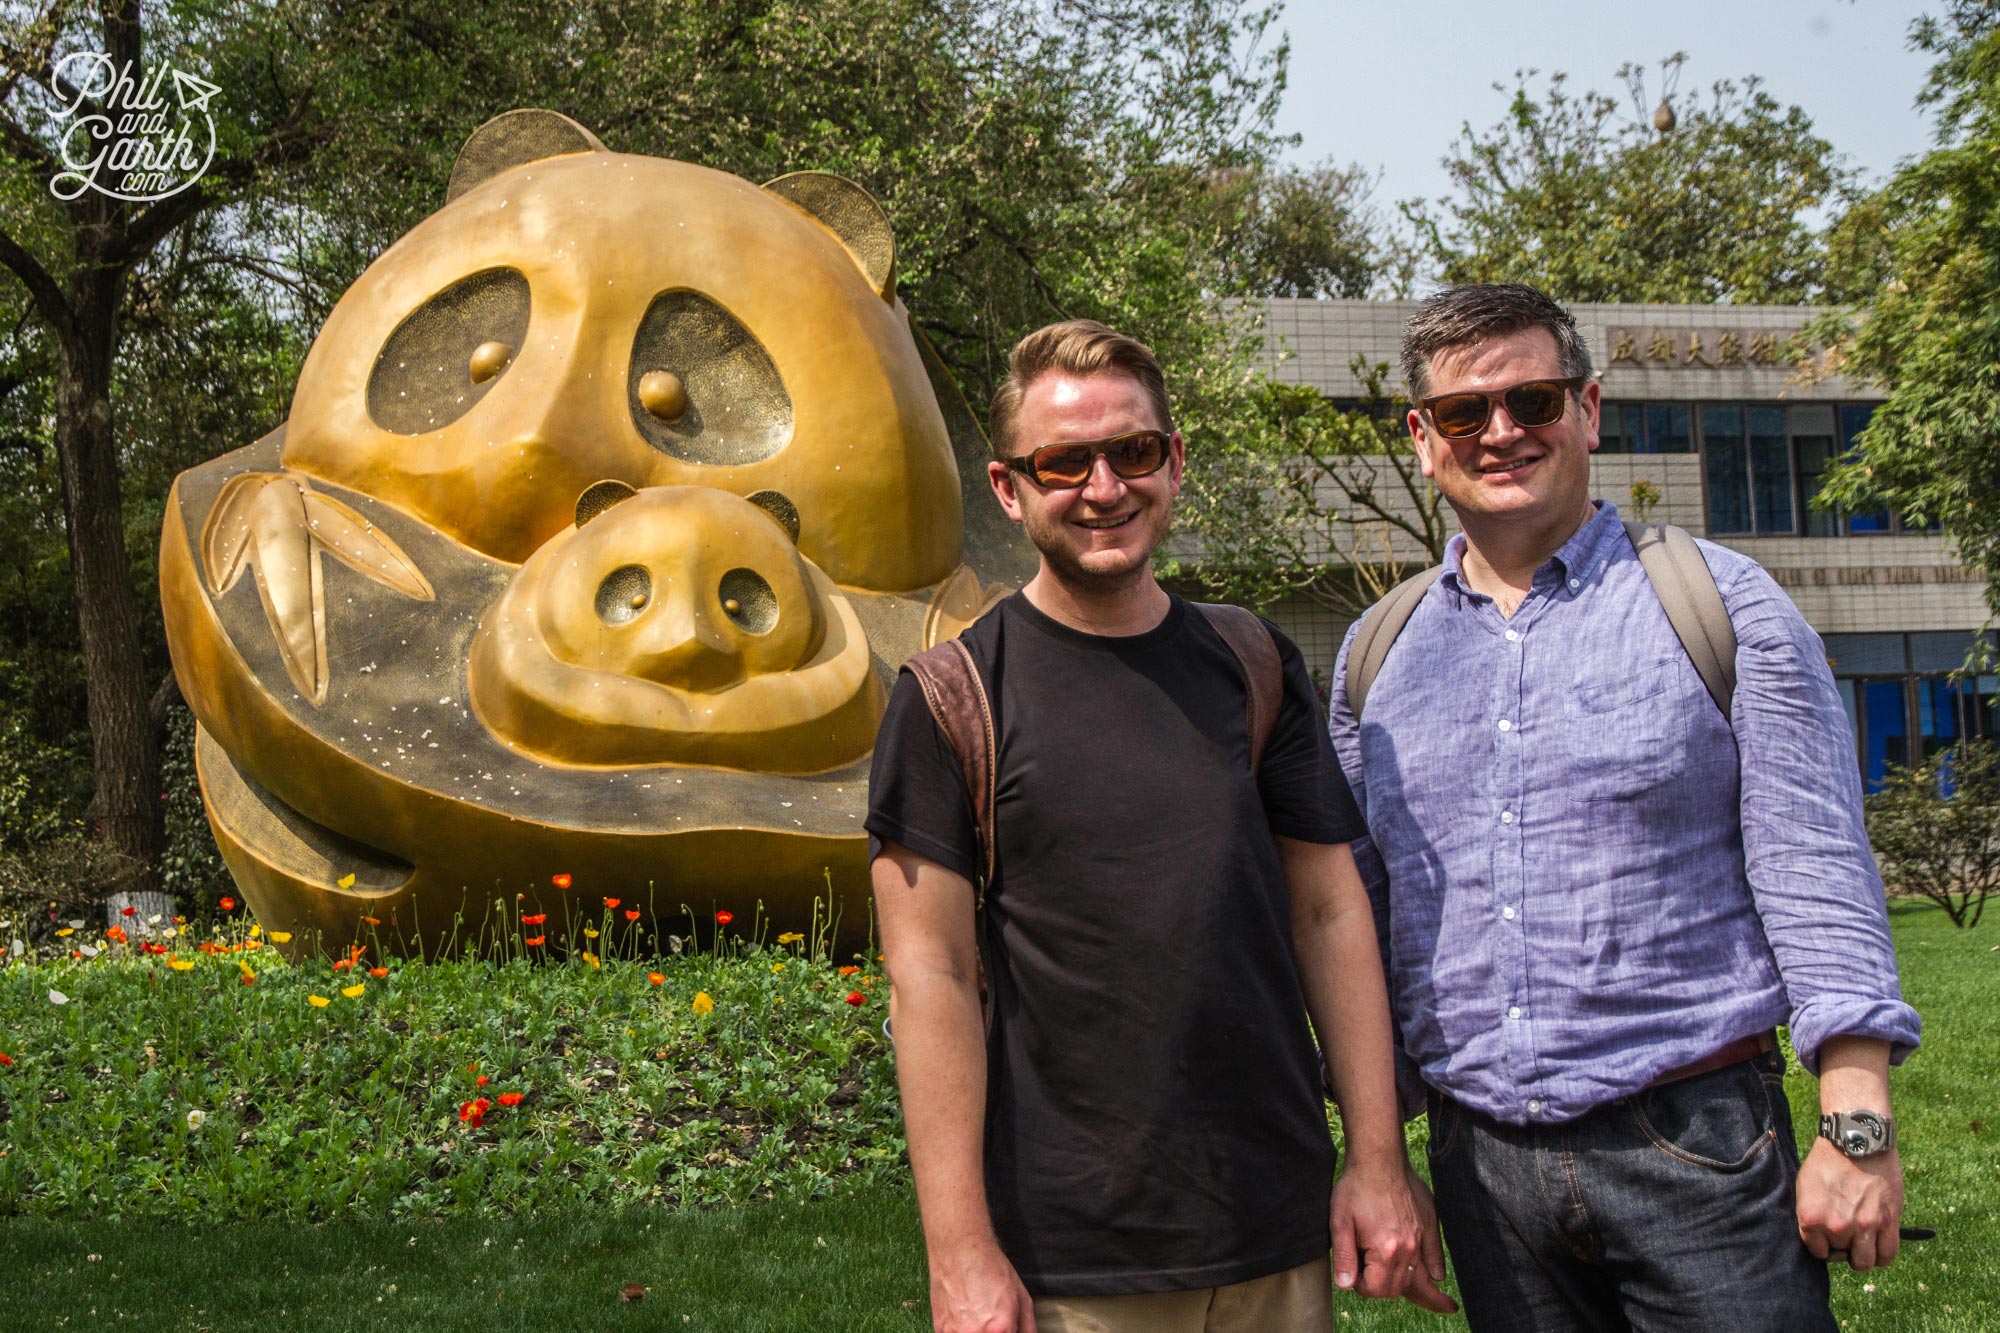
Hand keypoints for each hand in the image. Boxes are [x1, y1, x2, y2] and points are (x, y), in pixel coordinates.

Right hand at [929, 1238, 1036, 1332]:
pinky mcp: (939, 1330)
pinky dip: (962, 1331)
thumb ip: (1027, 1328)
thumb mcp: (1021, 1297)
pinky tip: (966, 1320)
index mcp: (1000, 1329)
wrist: (959, 1249)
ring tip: (978, 1320)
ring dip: (977, 1332)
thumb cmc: (990, 1268)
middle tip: (993, 1325)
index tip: (1007, 1330)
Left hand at [1330, 1158, 1457, 1313]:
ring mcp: (1421, 1236)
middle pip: (1398, 1286)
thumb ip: (1344, 1257)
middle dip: (1381, 1286)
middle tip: (1365, 1272)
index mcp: (1386, 1250)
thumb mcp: (1340, 1222)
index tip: (1352, 1273)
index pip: (1378, 1289)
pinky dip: (1434, 1268)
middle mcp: (1408, 1247)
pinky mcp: (1428, 1225)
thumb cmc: (1356, 1188)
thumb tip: (1346, 1286)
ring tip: (1413, 1285)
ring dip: (1408, 1282)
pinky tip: (1435, 1277)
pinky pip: (1436, 1256)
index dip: (1361, 1286)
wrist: (1378, 1159)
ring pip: (1417, 1274)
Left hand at [1796, 1139, 1903, 1270]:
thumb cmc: (1828, 1161)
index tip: (1830, 1240)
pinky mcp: (1888, 1221)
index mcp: (1811, 1218)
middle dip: (1844, 1245)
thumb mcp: (1806, 1187)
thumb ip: (1812, 1215)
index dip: (1825, 1246)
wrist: (1856, 1141)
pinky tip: (1879, 1246)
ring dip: (1864, 1256)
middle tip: (1848, 1233)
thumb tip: (1819, 1238)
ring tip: (1864, 1243)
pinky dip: (1883, 1256)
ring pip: (1865, 1262)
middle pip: (1842, 1254)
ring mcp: (1863, 1226)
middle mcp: (1836, 1226)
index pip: (1818, 1252)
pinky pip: (1888, 1255)